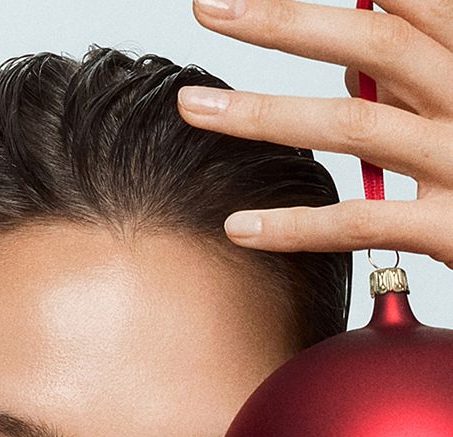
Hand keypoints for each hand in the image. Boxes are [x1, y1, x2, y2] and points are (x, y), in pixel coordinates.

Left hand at [177, 0, 452, 269]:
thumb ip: (414, 76)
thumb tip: (348, 57)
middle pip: (371, 41)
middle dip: (283, 19)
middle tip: (210, 6)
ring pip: (355, 126)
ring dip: (264, 114)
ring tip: (196, 108)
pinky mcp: (452, 229)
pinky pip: (362, 221)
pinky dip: (295, 225)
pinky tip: (239, 226)